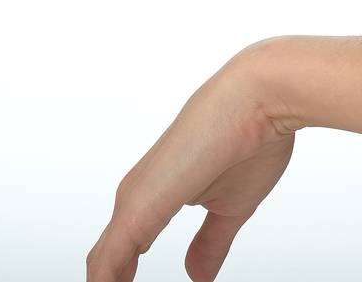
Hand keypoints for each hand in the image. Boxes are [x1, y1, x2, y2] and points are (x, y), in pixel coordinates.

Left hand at [86, 42, 296, 281]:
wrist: (259, 98)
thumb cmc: (251, 138)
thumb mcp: (231, 208)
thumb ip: (210, 243)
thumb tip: (198, 276)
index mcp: (154, 196)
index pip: (123, 251)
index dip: (122, 279)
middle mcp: (136, 196)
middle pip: (106, 262)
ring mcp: (134, 201)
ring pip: (102, 265)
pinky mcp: (137, 206)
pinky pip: (107, 262)